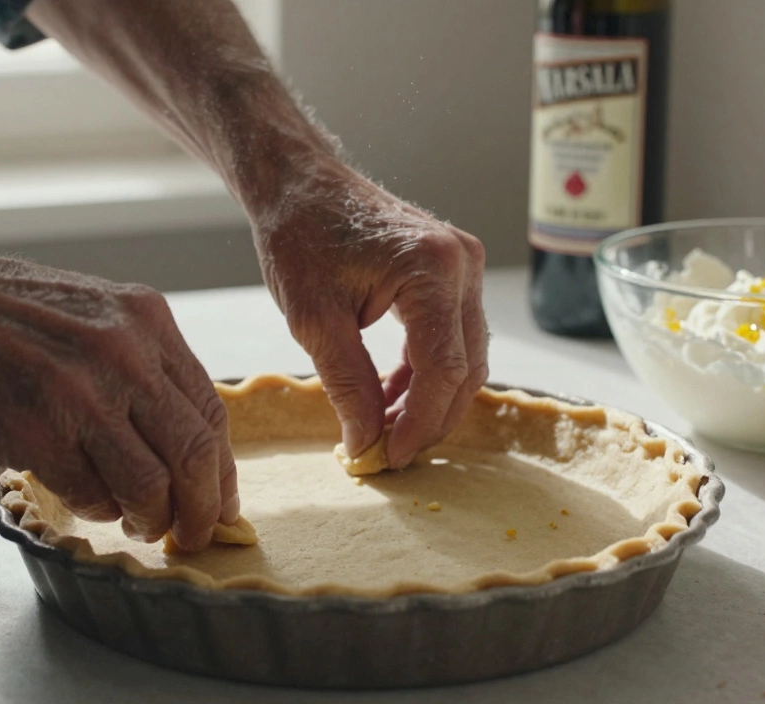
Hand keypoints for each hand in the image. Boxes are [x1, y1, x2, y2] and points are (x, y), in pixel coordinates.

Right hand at [0, 248, 236, 550]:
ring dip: (152, 519)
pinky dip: (97, 508)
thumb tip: (177, 435)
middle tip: (194, 534)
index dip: (220, 469)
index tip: (217, 500)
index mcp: (144, 318)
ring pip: (153, 485)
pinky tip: (86, 499)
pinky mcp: (35, 431)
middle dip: (202, 508)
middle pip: (197, 454)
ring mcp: (80, 393)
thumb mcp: (86, 311)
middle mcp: (124, 352)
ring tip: (140, 524)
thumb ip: (136, 361)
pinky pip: (92, 494)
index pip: (211, 410)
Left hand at [255, 158, 488, 467]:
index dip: (420, 423)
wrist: (299, 184)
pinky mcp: (453, 270)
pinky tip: (391, 395)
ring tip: (385, 429)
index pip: (443, 368)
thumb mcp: (314, 320)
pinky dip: (427, 371)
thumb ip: (348, 385)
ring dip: (430, 399)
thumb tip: (367, 444)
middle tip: (388, 452)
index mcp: (432, 269)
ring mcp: (464, 265)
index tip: (390, 457)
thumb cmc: (299, 237)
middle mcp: (461, 263)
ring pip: (465, 356)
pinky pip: (453, 335)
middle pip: (465, 367)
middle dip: (430, 418)